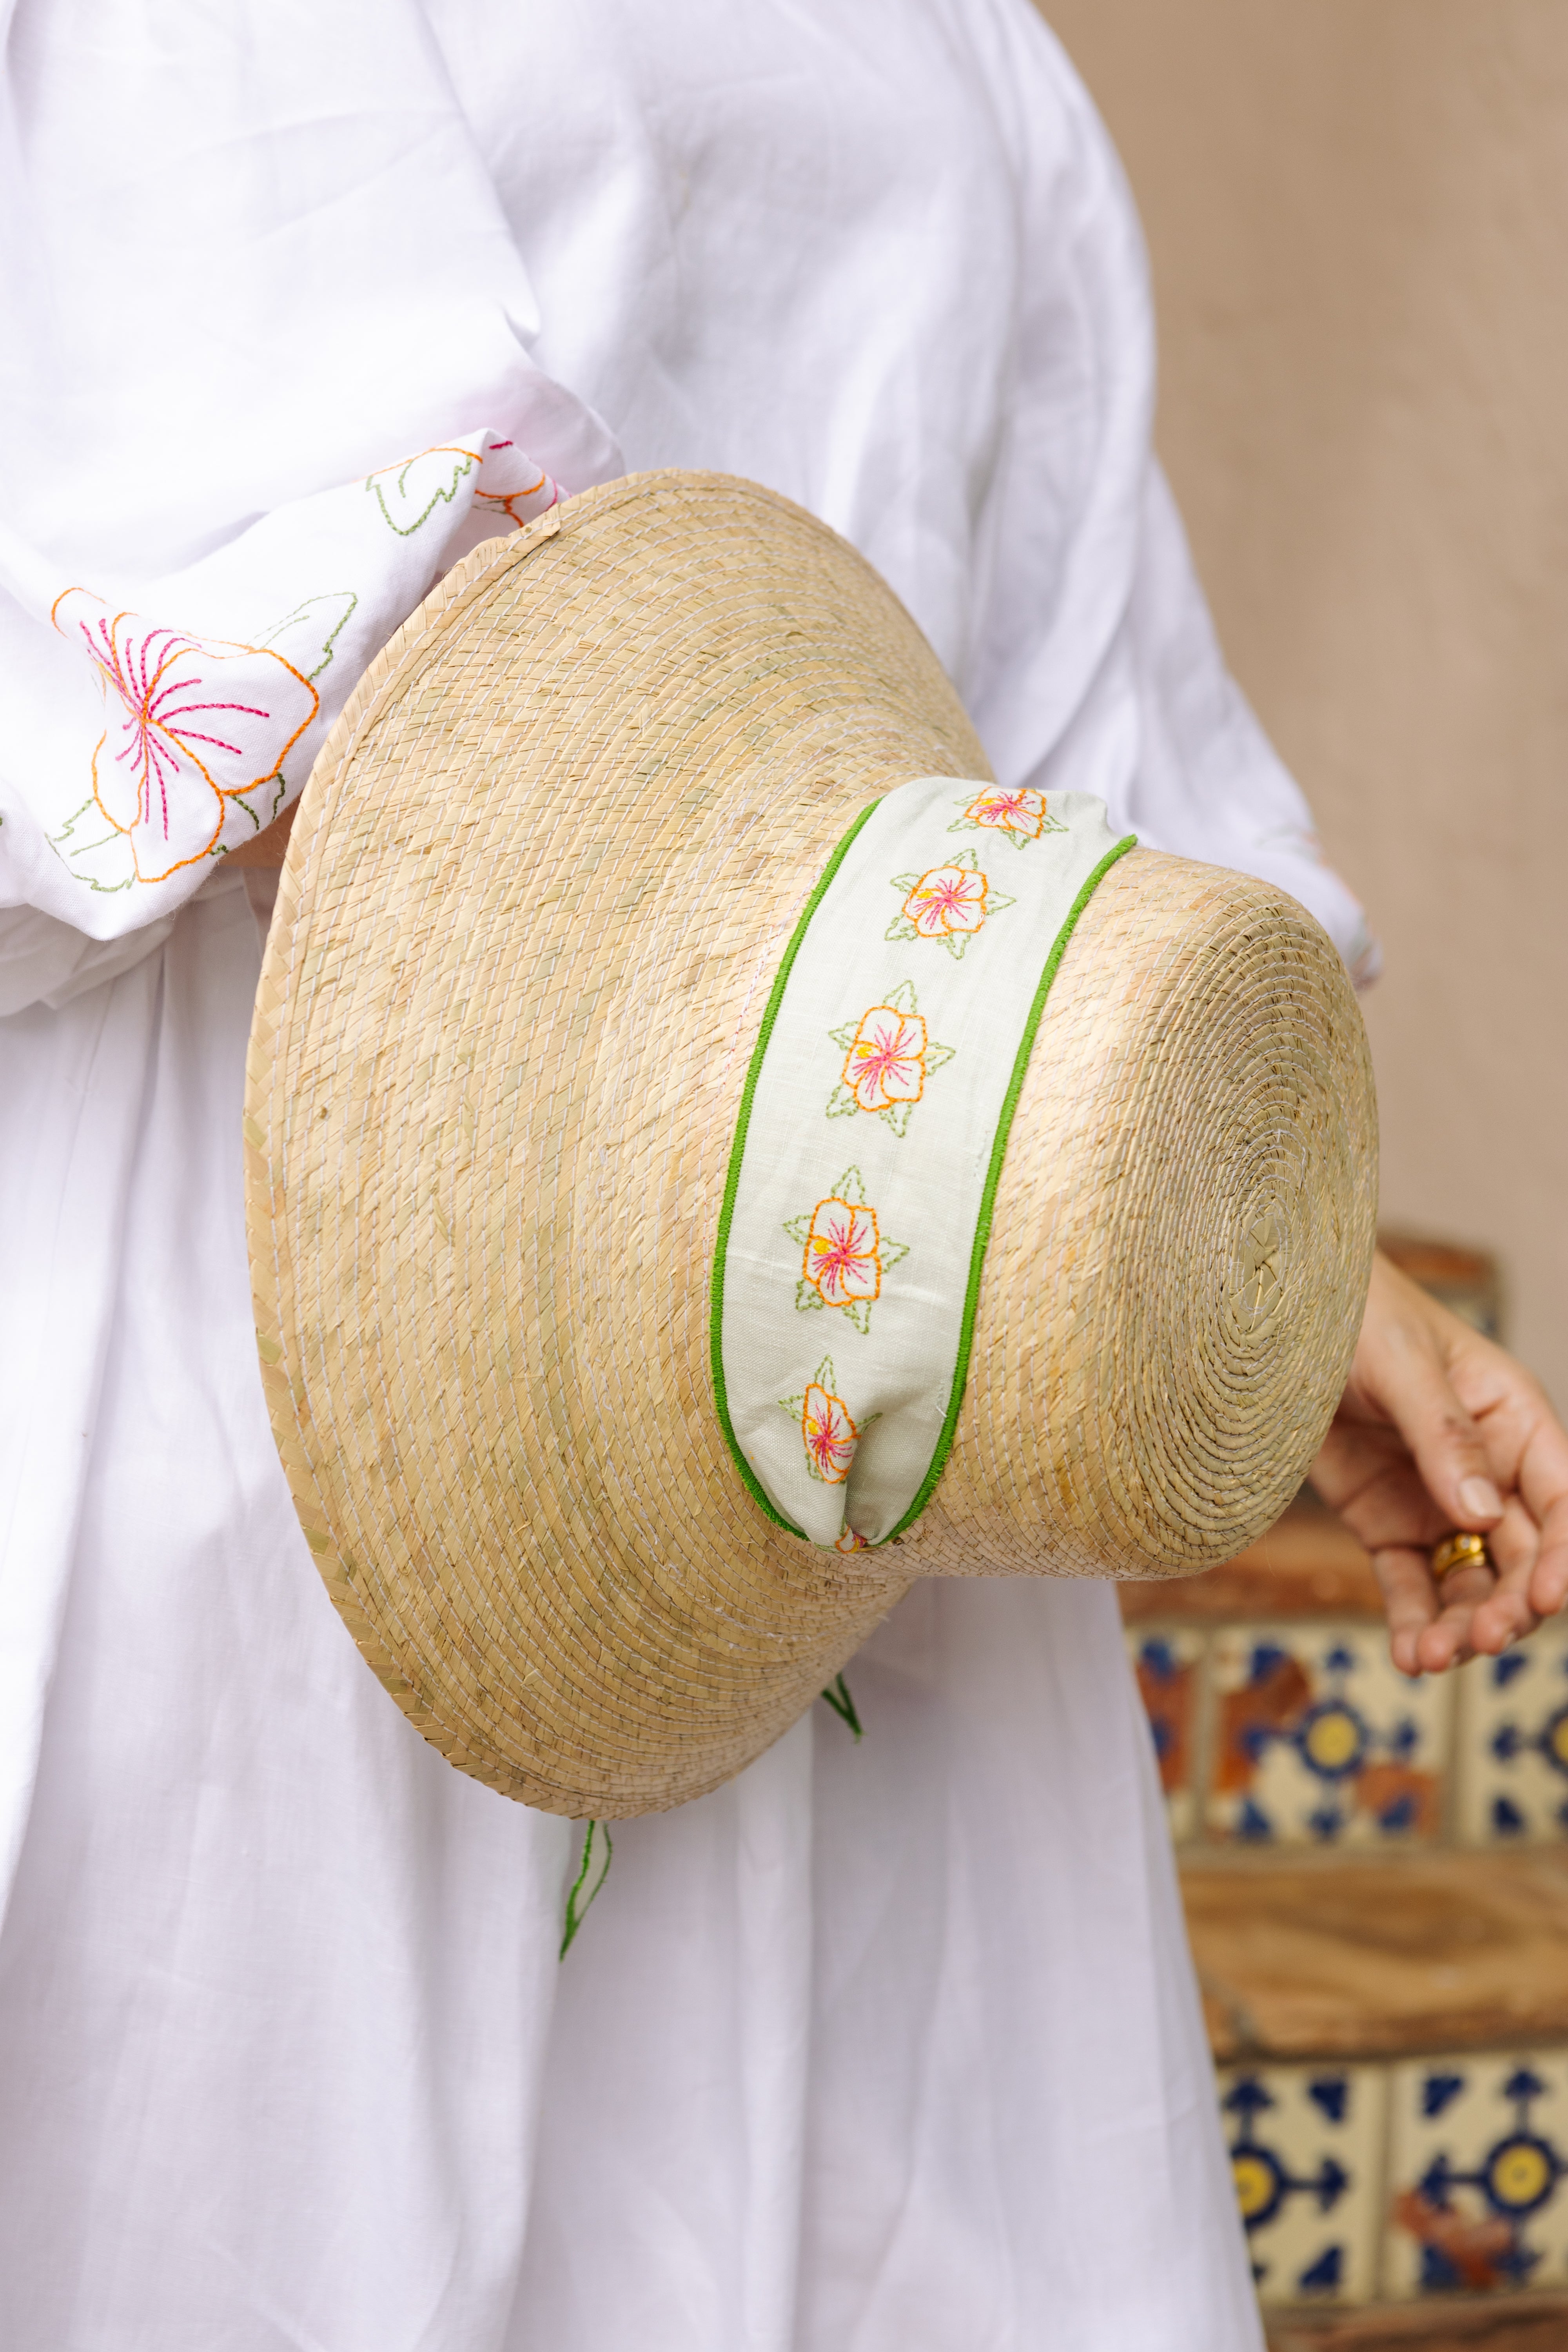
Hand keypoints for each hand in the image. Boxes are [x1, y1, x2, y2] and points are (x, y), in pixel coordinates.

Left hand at [1311, 1251, 1567, 1675]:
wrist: (1277, 1319)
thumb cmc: (1356, 1315)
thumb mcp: (1404, 1363)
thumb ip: (1444, 1436)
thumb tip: (1480, 1512)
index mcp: (1514, 1422)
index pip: (1559, 1501)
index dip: (1560, 1555)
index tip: (1544, 1599)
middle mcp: (1487, 1473)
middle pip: (1519, 1556)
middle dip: (1508, 1604)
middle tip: (1479, 1639)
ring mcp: (1438, 1504)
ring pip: (1469, 1583)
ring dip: (1461, 1626)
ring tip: (1434, 1655)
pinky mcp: (1387, 1526)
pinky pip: (1411, 1586)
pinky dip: (1414, 1623)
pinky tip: (1411, 1657)